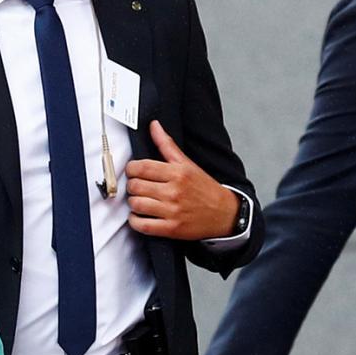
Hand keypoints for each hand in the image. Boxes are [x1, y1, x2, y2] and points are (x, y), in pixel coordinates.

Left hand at [125, 125, 242, 239]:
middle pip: (135, 186)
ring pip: (136, 204)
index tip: (133, 171)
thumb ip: (167, 144)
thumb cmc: (204, 188)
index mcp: (177, 173)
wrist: (224, 213)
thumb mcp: (187, 163)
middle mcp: (174, 191)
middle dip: (132, 185)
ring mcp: (172, 211)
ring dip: (133, 203)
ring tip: (140, 200)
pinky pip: (142, 225)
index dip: (131, 169)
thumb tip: (153, 125)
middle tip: (138, 186)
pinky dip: (135, 221)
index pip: (141, 167)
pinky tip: (139, 216)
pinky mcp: (171, 228)